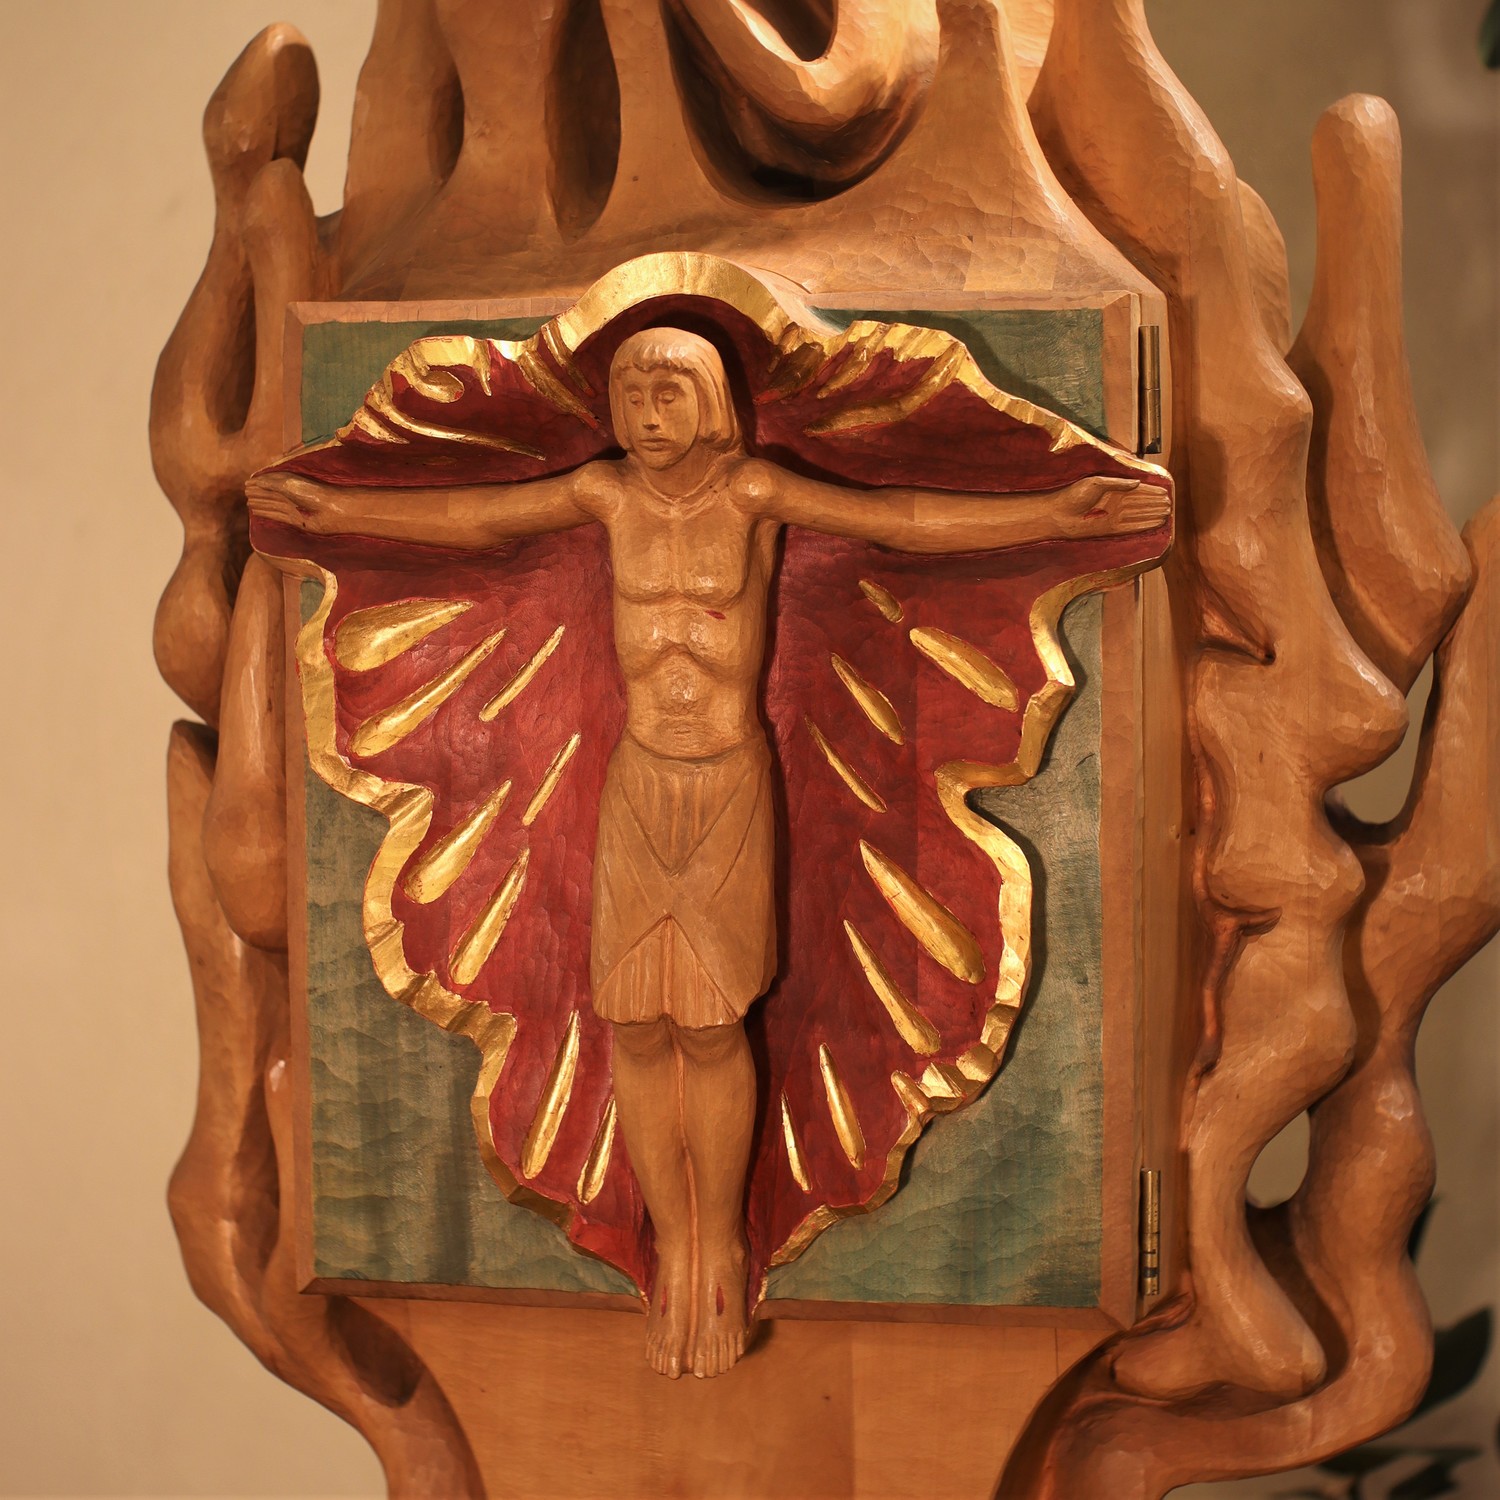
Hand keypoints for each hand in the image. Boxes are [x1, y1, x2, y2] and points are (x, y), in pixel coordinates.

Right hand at [245, 471, 341, 532]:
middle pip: (271, 493)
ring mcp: (294, 507)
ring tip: (248, 503)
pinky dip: (266, 513)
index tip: (246, 483)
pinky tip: (258, 512)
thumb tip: (254, 482)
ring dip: (261, 503)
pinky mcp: (295, 519)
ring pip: (272, 504)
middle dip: (258, 492)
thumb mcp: (287, 484)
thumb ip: (269, 483)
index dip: (259, 482)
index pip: (271, 481)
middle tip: (245, 492)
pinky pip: (276, 515)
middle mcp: (292, 494)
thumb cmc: (311, 494)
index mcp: (291, 482)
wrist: (331, 511)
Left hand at [1056, 475, 1170, 538]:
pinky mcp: (1109, 529)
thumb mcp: (1096, 483)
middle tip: (1168, 504)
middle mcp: (1112, 504)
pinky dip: (1143, 524)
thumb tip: (1137, 484)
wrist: (1057, 514)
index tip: (1164, 493)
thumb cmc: (1072, 495)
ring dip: (1151, 514)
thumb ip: (1117, 483)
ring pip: (1137, 515)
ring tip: (1166, 512)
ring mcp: (1111, 517)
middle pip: (1139, 504)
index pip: (1135, 491)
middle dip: (1154, 504)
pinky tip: (1154, 522)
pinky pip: (1130, 526)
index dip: (1150, 492)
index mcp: (1110, 490)